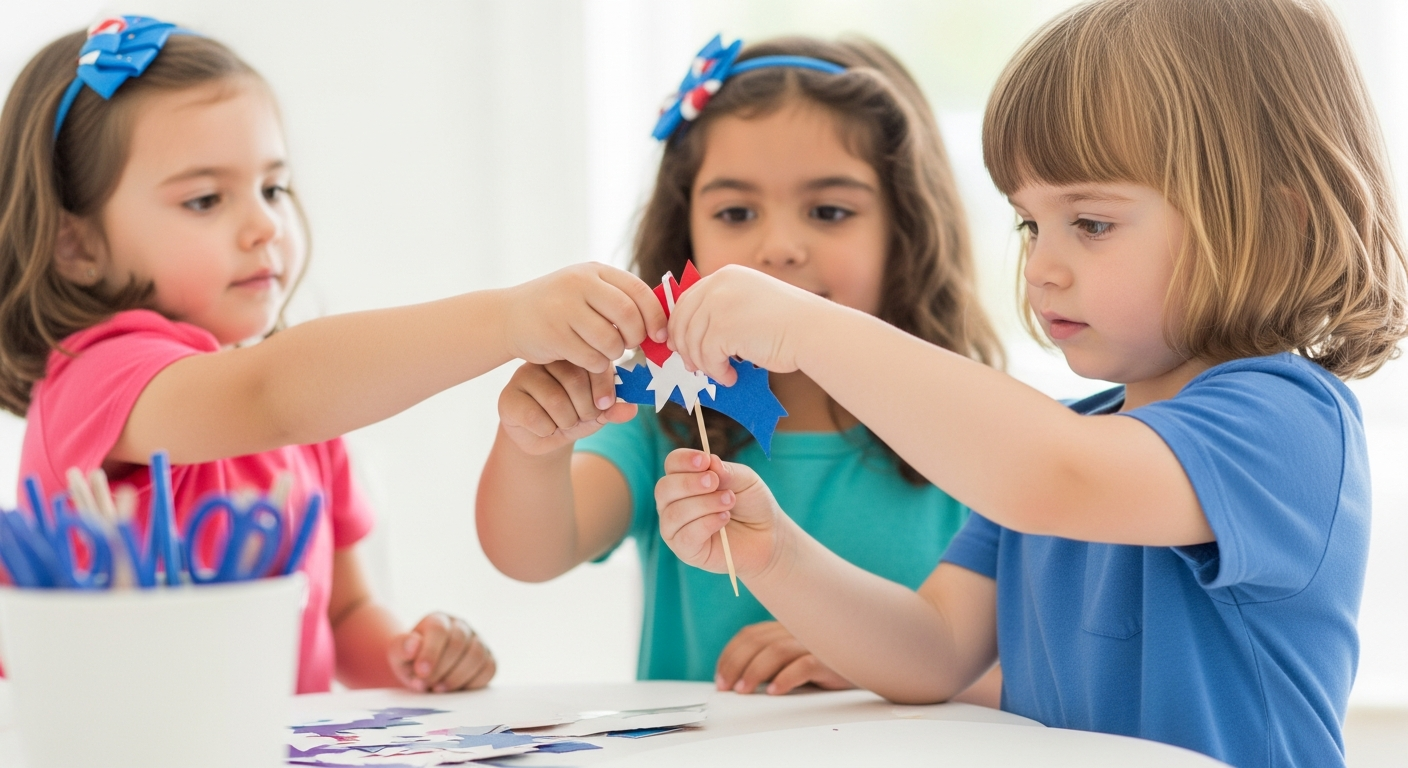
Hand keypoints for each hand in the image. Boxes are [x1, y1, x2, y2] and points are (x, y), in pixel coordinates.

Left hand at [387, 612, 495, 692]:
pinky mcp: (488, 659)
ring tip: (439, 690)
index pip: (439, 629)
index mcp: (439, 620)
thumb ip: (401, 647)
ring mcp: (478, 642)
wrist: (424, 672)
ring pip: (477, 655)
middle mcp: (461, 627)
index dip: (431, 651)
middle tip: (427, 685)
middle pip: (459, 642)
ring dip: (457, 677)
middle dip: (442, 668)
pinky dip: (473, 682)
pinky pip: (489, 669)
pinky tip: (456, 690)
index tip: (420, 672)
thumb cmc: (411, 661)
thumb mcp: (398, 654)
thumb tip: (413, 646)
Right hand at [499, 361, 637, 454]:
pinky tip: (543, 427)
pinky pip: (534, 415)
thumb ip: (613, 410)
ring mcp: (523, 377)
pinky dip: (546, 429)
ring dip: (566, 421)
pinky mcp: (508, 398)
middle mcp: (545, 361)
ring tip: (562, 423)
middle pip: (574, 380)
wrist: (541, 438)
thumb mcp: (596, 414)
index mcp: (570, 356)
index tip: (604, 406)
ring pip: (555, 400)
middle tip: (582, 418)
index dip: (603, 388)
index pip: (592, 363)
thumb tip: (631, 410)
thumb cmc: (571, 416)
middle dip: (585, 409)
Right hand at [501, 263, 666, 373]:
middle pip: (629, 315)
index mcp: (595, 271)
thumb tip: (662, 322)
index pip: (639, 291)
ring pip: (611, 341)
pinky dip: (596, 364)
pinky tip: (587, 359)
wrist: (510, 315)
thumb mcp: (587, 290)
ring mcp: (564, 308)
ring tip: (605, 352)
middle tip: (630, 346)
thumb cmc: (559, 307)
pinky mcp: (554, 334)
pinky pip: (591, 357)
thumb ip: (620, 299)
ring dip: (614, 354)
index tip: (658, 336)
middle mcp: (580, 283)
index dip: (656, 316)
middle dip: (636, 337)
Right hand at [655, 449, 786, 579]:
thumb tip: (710, 460)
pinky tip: (724, 519)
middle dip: (689, 483)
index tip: (704, 460)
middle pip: (664, 489)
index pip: (672, 465)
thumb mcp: (745, 480)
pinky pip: (685, 536)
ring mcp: (677, 529)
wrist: (768, 536)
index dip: (684, 460)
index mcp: (685, 480)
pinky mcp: (686, 551)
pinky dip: (705, 524)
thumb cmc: (752, 504)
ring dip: (703, 504)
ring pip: (674, 513)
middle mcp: (674, 504)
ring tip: (729, 501)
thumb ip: (726, 471)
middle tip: (715, 482)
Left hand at [667, 265, 827, 384]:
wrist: (813, 330)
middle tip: (693, 367)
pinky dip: (716, 372)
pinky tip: (730, 377)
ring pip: (693, 342)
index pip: (687, 301)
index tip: (678, 346)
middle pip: (683, 321)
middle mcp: (719, 284)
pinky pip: (706, 357)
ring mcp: (719, 304)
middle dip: (684, 348)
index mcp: (725, 275)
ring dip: (704, 364)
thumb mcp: (750, 303)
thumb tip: (692, 338)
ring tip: (721, 374)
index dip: (679, 326)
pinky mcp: (723, 327)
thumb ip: (723, 310)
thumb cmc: (788, 324)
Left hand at [716, 621, 853, 694]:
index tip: (720, 678)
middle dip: (735, 665)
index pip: (749, 635)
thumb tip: (739, 680)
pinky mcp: (830, 657)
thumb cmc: (826, 660)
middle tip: (726, 688)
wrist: (868, 656)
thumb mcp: (795, 655)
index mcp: (785, 625)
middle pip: (757, 641)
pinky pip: (805, 665)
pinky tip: (775, 690)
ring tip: (744, 691)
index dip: (730, 655)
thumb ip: (772, 658)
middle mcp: (796, 628)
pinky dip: (787, 678)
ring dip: (755, 672)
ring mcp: (813, 641)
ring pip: (776, 651)